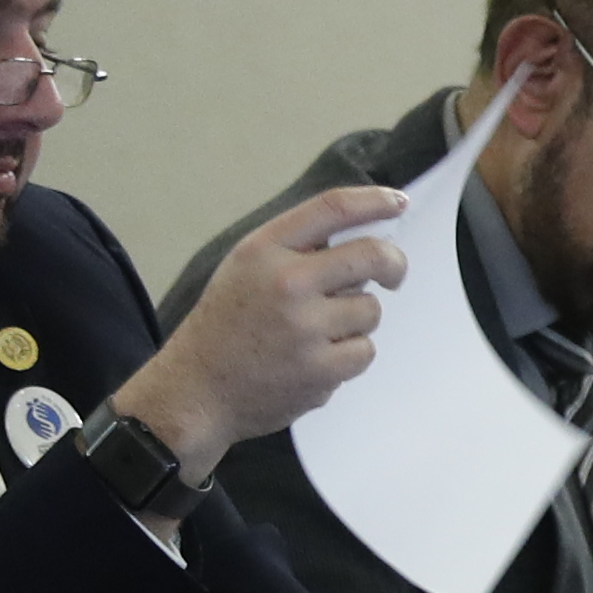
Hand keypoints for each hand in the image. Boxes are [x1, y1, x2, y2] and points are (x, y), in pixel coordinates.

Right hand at [110, 187, 403, 474]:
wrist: (194, 391)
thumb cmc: (226, 326)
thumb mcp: (245, 269)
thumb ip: (297, 250)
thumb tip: (365, 236)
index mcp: (264, 250)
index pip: (333, 208)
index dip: (375, 201)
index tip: (398, 203)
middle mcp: (287, 282)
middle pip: (373, 256)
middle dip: (393, 264)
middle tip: (393, 276)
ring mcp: (305, 327)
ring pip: (370, 310)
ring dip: (355, 321)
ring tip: (314, 334)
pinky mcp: (321, 369)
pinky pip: (365, 351)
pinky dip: (348, 357)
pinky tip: (313, 362)